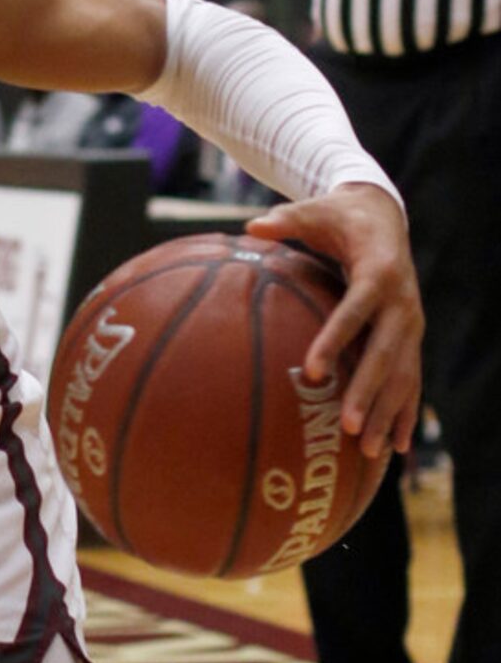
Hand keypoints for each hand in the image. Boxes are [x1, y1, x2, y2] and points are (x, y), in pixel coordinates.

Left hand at [246, 183, 423, 458]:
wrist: (386, 218)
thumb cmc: (340, 218)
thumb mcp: (315, 211)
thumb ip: (285, 219)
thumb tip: (250, 224)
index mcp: (377, 274)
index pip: (356, 311)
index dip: (336, 340)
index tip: (313, 372)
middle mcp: (402, 304)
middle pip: (386, 354)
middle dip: (369, 392)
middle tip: (347, 426)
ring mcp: (411, 325)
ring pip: (404, 375)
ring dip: (389, 413)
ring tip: (369, 451)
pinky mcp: (412, 339)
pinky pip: (411, 381)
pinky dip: (405, 414)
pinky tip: (396, 449)